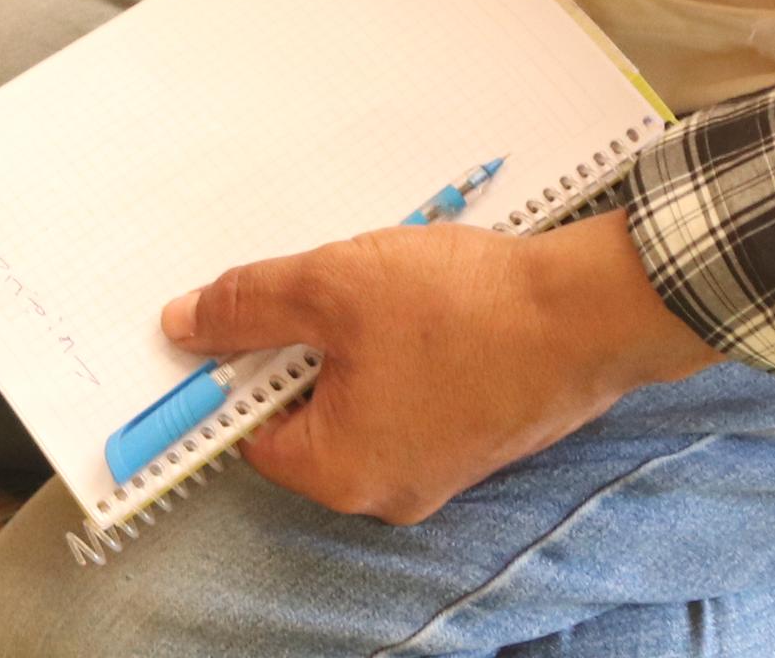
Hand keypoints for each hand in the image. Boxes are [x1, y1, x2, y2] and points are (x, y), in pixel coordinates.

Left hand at [159, 211, 719, 523]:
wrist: (589, 312)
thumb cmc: (466, 309)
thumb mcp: (330, 287)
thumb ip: (248, 306)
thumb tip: (186, 324)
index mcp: (340, 473)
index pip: (247, 429)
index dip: (233, 367)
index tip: (233, 318)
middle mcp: (388, 489)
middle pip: (304, 414)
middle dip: (300, 345)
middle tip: (316, 285)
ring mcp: (438, 467)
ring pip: (359, 396)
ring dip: (353, 339)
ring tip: (376, 286)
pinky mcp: (475, 435)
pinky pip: (409, 394)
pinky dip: (401, 349)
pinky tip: (420, 300)